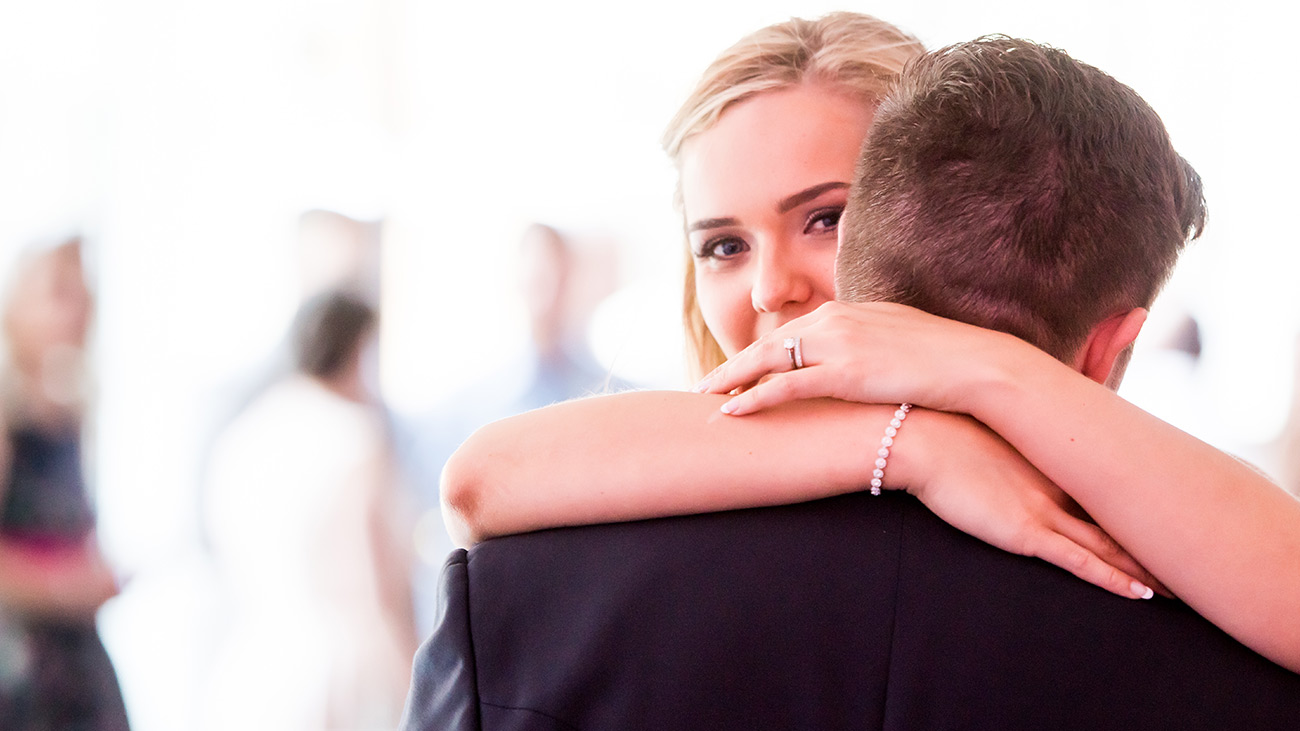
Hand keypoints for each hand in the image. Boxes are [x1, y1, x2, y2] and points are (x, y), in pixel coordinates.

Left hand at [696, 301, 1026, 416]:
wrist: (974, 365)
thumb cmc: (945, 359)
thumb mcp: (900, 337)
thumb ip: (872, 341)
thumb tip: (862, 359)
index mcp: (848, 310)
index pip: (793, 329)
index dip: (763, 349)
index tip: (741, 367)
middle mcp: (836, 319)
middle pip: (771, 340)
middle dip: (736, 363)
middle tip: (706, 384)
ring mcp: (838, 344)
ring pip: (769, 360)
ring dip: (733, 378)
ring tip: (707, 396)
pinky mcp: (844, 372)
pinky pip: (786, 386)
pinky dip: (754, 397)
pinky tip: (732, 410)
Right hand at [899, 409, 1167, 599]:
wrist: (919, 436)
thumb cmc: (940, 433)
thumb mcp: (983, 433)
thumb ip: (1007, 442)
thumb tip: (1007, 447)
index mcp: (1048, 458)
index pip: (1106, 484)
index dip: (1137, 502)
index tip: (1164, 511)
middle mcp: (1057, 482)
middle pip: (1119, 515)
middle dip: (1155, 537)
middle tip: (1193, 553)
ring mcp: (1044, 508)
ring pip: (1110, 544)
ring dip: (1146, 567)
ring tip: (1179, 586)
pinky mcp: (1025, 532)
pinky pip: (1080, 561)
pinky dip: (1113, 579)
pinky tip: (1141, 593)